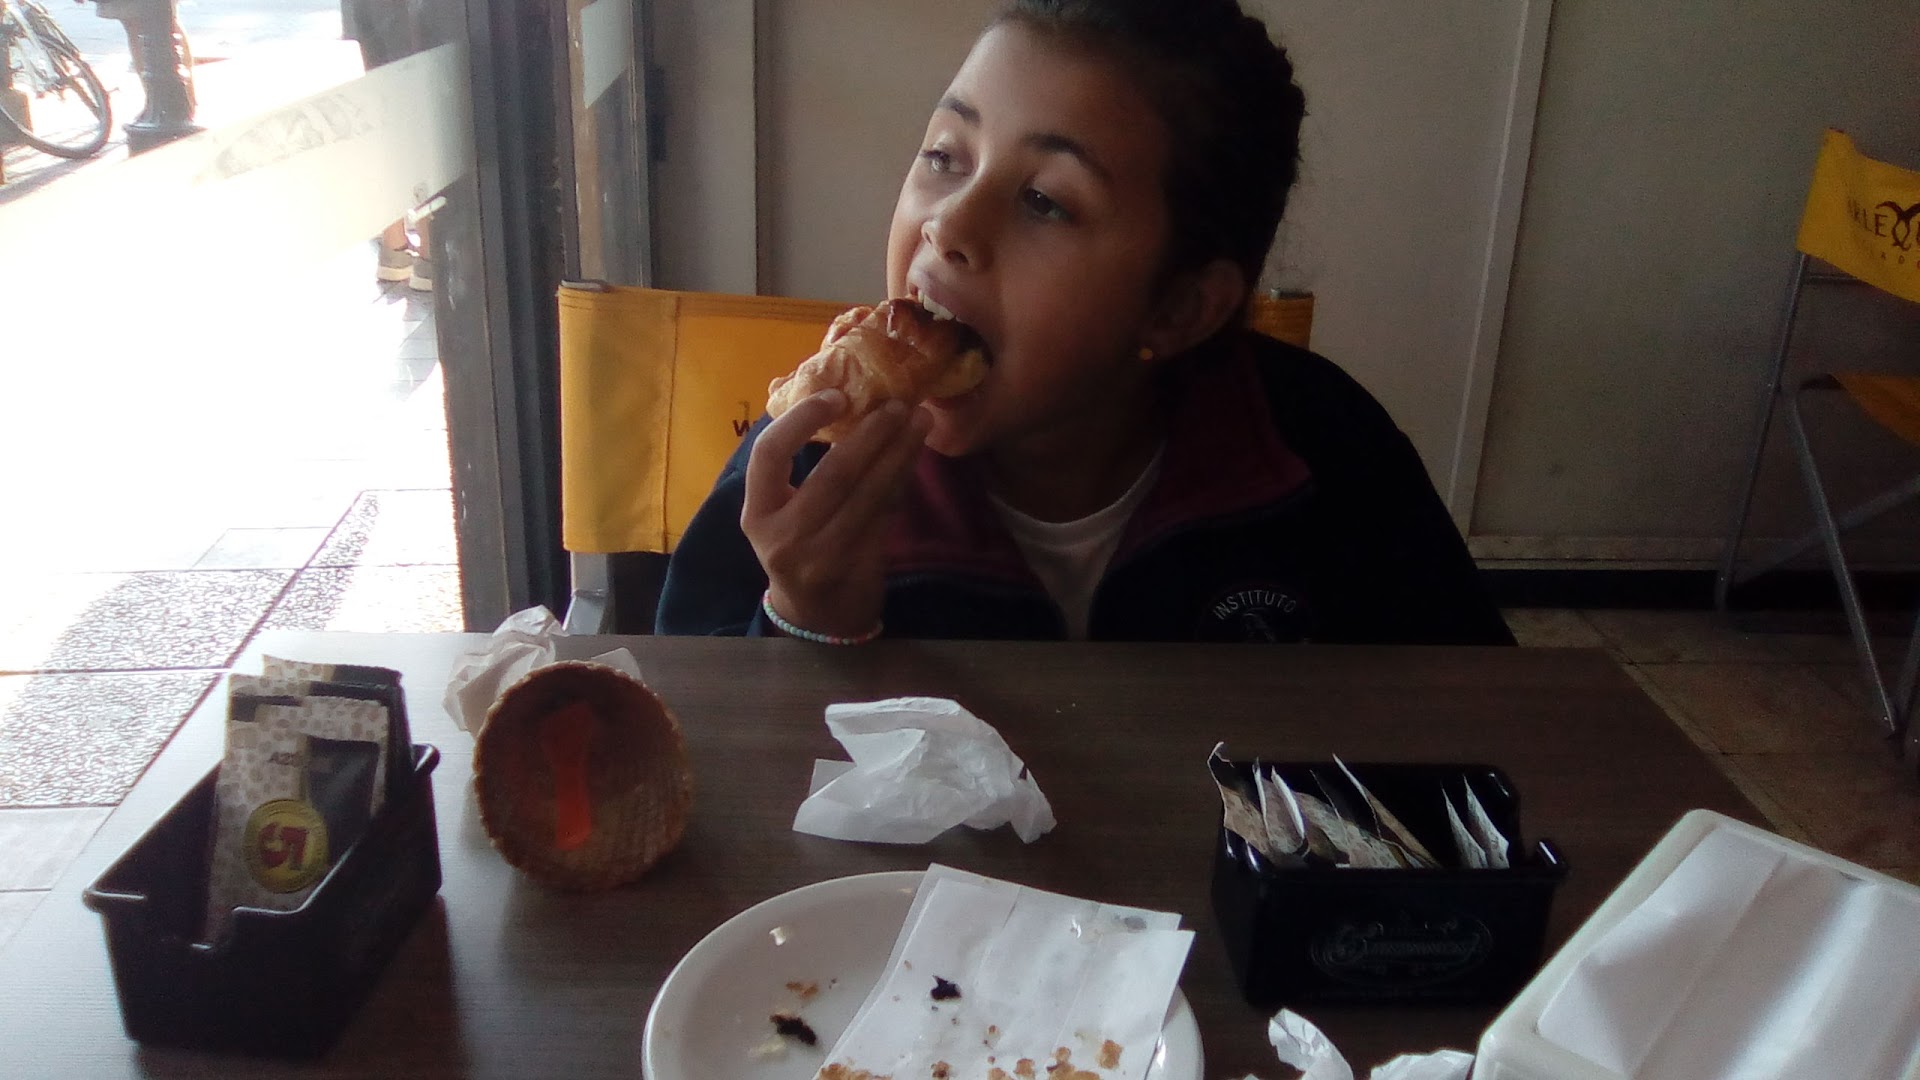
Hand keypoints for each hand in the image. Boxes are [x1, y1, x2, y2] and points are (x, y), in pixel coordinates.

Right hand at [742, 390, 931, 637]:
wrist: (816, 613)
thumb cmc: (796, 546)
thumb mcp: (778, 511)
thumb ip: (793, 465)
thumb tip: (827, 390)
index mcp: (757, 512)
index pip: (768, 454)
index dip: (800, 420)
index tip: (836, 396)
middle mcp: (784, 536)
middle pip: (833, 474)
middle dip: (871, 433)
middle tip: (897, 403)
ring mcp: (823, 555)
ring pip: (868, 494)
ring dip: (898, 453)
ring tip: (920, 420)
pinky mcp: (858, 565)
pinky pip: (886, 512)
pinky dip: (903, 479)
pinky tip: (915, 455)